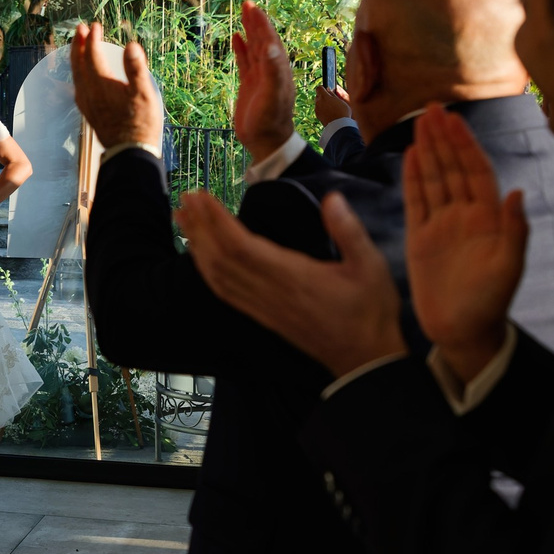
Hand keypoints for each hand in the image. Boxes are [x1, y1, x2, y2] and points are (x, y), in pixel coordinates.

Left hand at [68, 22, 161, 149]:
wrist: (129, 151)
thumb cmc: (140, 123)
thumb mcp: (144, 93)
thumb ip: (136, 68)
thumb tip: (131, 46)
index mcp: (101, 83)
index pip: (92, 54)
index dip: (92, 38)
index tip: (95, 26)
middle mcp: (89, 92)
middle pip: (78, 63)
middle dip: (78, 44)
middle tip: (79, 29)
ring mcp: (86, 103)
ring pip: (76, 75)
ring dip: (76, 58)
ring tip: (78, 47)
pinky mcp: (88, 112)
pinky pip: (77, 86)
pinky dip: (78, 73)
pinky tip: (82, 76)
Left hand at [176, 190, 406, 377]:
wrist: (363, 358)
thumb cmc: (370, 310)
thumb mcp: (370, 266)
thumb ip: (349, 230)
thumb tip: (332, 198)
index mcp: (292, 276)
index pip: (240, 245)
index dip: (216, 220)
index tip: (201, 195)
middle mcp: (270, 292)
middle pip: (221, 258)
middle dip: (199, 226)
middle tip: (186, 197)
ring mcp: (262, 307)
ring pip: (217, 275)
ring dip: (197, 245)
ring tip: (183, 218)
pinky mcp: (261, 316)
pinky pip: (225, 292)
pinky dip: (207, 270)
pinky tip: (200, 255)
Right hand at [229, 1, 295, 160]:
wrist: (265, 141)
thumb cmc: (271, 120)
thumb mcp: (273, 96)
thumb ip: (274, 72)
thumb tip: (270, 46)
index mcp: (278, 69)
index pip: (270, 40)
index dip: (261, 23)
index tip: (252, 7)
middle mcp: (271, 69)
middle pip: (263, 39)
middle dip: (256, 21)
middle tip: (247, 3)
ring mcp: (260, 76)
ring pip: (254, 48)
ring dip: (249, 31)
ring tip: (242, 14)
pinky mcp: (250, 84)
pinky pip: (245, 61)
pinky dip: (241, 48)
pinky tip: (236, 38)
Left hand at [313, 84, 353, 125]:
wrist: (339, 126)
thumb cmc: (342, 112)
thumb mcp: (341, 100)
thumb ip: (333, 94)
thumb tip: (328, 90)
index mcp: (324, 96)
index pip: (319, 88)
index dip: (323, 89)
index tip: (327, 91)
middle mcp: (318, 102)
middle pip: (318, 96)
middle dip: (323, 96)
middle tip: (331, 100)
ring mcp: (317, 109)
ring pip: (318, 103)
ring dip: (322, 103)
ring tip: (331, 108)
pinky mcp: (317, 115)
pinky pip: (318, 109)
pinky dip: (322, 110)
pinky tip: (329, 113)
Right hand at [402, 105, 527, 382]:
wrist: (462, 331)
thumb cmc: (490, 302)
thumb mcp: (509, 268)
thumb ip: (515, 230)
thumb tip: (518, 192)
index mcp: (488, 218)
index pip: (476, 171)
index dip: (465, 145)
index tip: (455, 120)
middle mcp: (465, 215)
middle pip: (452, 168)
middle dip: (444, 138)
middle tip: (433, 108)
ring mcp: (441, 225)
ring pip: (433, 179)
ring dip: (427, 151)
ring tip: (420, 123)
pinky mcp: (420, 238)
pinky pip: (415, 201)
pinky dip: (412, 178)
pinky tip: (410, 157)